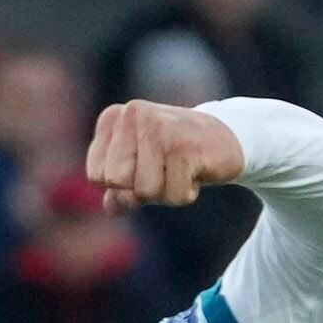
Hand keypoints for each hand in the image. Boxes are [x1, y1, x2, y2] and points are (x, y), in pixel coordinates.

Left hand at [84, 100, 244, 210]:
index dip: (121, 185)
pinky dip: (186, 193)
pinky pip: (174, 195)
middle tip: (163, 170)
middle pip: (117, 183)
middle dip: (141, 190)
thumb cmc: (176, 154)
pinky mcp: (184, 145)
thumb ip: (120, 188)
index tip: (144, 167)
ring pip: (145, 192)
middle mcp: (132, 115)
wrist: (226, 138)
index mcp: (113, 118)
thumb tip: (110, 207)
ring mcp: (158, 128)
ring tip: (180, 169)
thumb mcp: (141, 167)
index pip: (96, 175)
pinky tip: (196, 171)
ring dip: (166, 192)